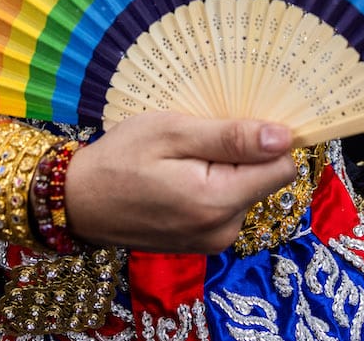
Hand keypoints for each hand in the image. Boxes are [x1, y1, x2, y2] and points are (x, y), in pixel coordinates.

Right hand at [65, 113, 297, 252]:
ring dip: (226, 169)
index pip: (282, 168)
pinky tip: (181, 174)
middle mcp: (224, 229)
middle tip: (200, 135)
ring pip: (246, 191)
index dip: (270, 140)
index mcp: (218, 201)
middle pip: (265, 179)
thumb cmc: (119, 159)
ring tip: (185, 156)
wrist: (78, 203)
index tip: (242, 121)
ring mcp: (214, 240)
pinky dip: (214, 185)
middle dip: (243, 153)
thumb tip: (284, 139)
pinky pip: (227, 205)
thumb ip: (231, 137)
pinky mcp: (203, 243)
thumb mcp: (171, 132)